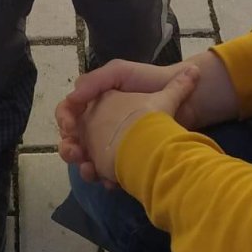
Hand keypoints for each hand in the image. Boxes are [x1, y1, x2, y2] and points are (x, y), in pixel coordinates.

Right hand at [78, 70, 201, 183]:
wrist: (186, 101)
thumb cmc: (153, 83)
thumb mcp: (120, 72)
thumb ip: (95, 80)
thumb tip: (72, 94)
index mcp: (97, 101)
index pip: (69, 111)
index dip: (64, 120)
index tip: (69, 127)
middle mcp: (101, 123)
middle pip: (73, 139)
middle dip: (69, 147)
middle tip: (76, 152)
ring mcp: (113, 144)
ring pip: (87, 159)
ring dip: (83, 165)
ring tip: (89, 168)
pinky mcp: (126, 161)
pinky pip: (108, 173)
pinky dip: (105, 177)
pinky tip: (110, 180)